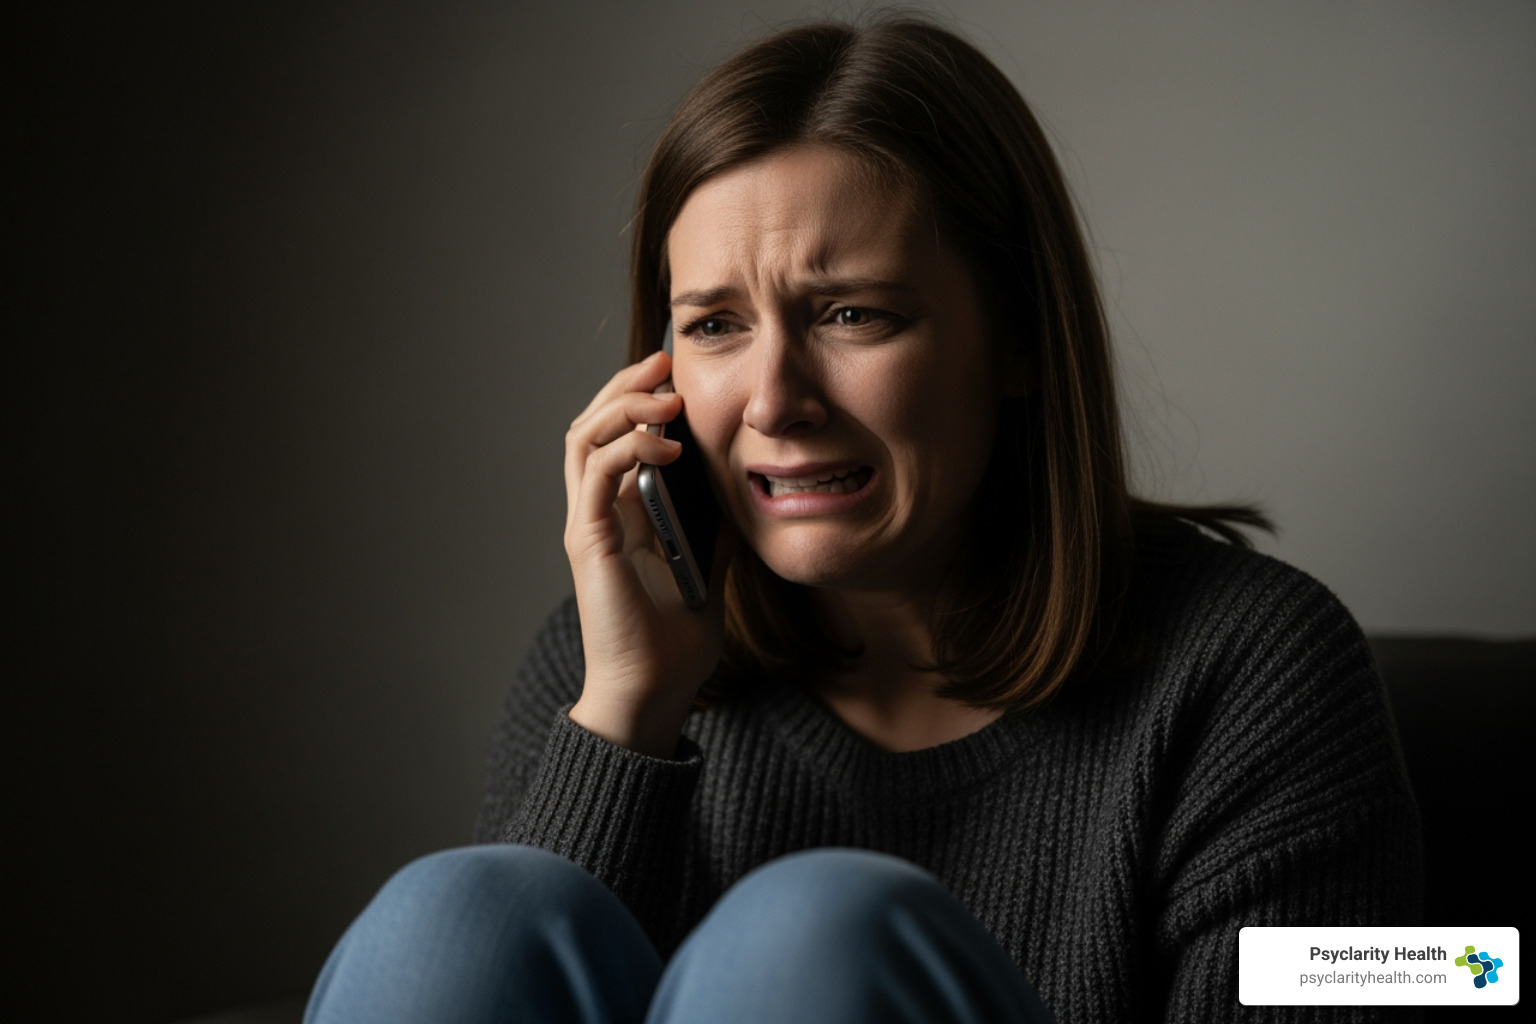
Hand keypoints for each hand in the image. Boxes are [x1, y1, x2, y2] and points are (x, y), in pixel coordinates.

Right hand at [562, 350, 731, 756]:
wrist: (654, 691)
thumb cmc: (675, 641)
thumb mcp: (709, 566)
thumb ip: (715, 527)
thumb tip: (744, 488)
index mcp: (620, 514)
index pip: (615, 435)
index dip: (640, 399)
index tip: (680, 376)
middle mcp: (596, 512)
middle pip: (591, 424)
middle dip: (627, 387)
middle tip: (666, 365)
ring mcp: (587, 524)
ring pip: (583, 438)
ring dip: (623, 407)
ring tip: (666, 396)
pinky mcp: (588, 540)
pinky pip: (595, 474)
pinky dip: (627, 447)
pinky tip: (668, 445)